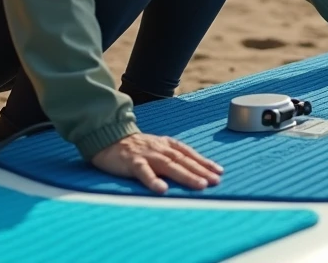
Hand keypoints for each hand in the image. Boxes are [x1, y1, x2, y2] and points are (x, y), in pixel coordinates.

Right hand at [91, 133, 222, 193]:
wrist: (108, 138)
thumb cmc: (135, 147)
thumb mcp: (156, 147)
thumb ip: (171, 156)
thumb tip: (191, 169)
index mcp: (166, 144)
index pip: (189, 153)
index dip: (205, 162)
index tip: (219, 171)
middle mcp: (160, 148)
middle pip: (184, 160)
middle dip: (201, 171)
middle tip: (216, 181)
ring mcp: (147, 155)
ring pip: (169, 165)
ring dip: (186, 176)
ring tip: (200, 185)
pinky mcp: (132, 162)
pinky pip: (143, 172)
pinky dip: (153, 181)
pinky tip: (162, 190)